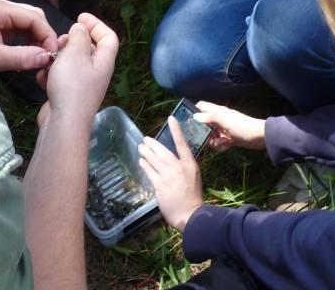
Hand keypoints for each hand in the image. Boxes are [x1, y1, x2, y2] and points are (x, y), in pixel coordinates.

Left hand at [0, 0, 56, 78]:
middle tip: (47, 58)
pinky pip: (18, 27)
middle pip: (33, 17)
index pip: (35, 18)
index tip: (53, 55)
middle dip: (43, 36)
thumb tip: (46, 57)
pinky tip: (25, 53)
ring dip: (35, 38)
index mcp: (1, 9)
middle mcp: (2, 6)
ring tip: (37, 58)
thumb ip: (19, 57)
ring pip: (27, 22)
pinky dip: (26, 39)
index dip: (48, 36)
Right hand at [39, 13, 116, 122]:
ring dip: (57, 58)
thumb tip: (80, 29)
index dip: (96, 24)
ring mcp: (82, 85)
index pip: (108, 37)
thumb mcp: (75, 53)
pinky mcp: (67, 95)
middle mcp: (96, 72)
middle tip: (59, 42)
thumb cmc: (72, 84)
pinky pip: (59, 78)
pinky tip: (42, 77)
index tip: (80, 17)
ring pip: (70, 63)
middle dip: (71, 41)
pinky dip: (50, 75)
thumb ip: (78, 36)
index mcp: (104, 61)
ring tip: (47, 59)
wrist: (63, 122)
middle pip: (87, 49)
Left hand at [138, 117, 203, 232]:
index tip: (171, 119)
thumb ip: (184, 167)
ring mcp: (168, 176)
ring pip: (154, 160)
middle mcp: (179, 168)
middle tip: (145, 139)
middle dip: (153, 144)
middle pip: (163, 151)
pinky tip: (141, 161)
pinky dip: (145, 165)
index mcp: (190, 165)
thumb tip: (173, 160)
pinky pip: (150, 171)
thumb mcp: (193, 177)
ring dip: (146, 152)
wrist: (190, 215)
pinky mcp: (159, 185)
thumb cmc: (193, 197)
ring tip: (141, 147)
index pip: (182, 143)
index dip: (176, 130)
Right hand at [192, 101, 265, 151]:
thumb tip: (194, 116)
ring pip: (211, 134)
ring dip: (213, 140)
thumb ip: (209, 117)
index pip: (201, 106)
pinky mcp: (229, 138)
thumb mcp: (224, 121)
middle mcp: (219, 119)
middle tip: (203, 138)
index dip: (193, 111)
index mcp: (218, 111)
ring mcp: (224, 129)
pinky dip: (221, 145)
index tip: (187, 121)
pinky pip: (219, 142)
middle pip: (204, 123)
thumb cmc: (242, 126)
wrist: (260, 137)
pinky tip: (226, 146)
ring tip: (219, 143)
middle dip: (203, 132)